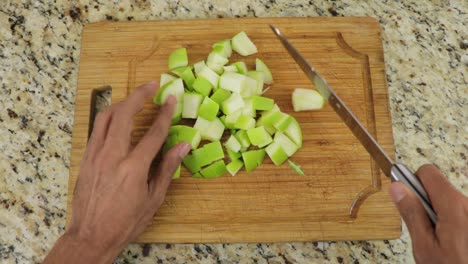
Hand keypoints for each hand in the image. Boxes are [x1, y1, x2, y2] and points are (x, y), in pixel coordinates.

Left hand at [44, 81, 190, 262]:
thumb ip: (167, 169)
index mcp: (133, 167)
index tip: (171, 98)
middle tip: (152, 84)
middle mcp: (112, 156)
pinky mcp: (85, 158)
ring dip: (122, 102)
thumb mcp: (153, 199)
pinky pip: (96, 129)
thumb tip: (183, 146)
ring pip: (106, 117)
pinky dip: (108, 117)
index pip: (154, 132)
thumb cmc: (126, 221)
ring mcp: (95, 155)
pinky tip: (116, 115)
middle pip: (125, 114)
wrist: (91, 235)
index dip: (164, 113)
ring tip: (135, 96)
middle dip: (139, 94)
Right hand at [389, 164, 467, 263]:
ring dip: (439, 215)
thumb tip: (397, 187)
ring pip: (448, 201)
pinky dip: (452, 223)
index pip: (428, 172)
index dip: (412, 183)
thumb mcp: (424, 246)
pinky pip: (459, 212)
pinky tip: (452, 243)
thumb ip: (411, 213)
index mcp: (454, 206)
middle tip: (424, 230)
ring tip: (439, 241)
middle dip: (425, 203)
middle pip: (438, 187)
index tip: (406, 200)